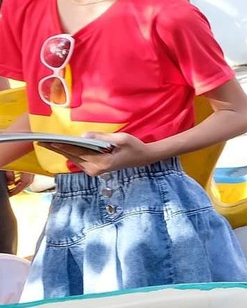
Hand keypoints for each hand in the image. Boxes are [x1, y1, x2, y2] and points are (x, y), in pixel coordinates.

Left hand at [39, 132, 155, 176]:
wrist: (144, 157)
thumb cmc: (135, 147)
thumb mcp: (121, 139)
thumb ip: (102, 137)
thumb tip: (84, 136)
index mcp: (101, 163)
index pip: (78, 152)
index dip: (63, 146)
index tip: (50, 142)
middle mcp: (95, 169)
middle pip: (73, 157)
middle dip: (58, 149)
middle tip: (43, 142)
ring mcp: (94, 171)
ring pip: (75, 159)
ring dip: (63, 151)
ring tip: (49, 144)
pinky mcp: (95, 169)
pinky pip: (80, 160)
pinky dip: (71, 153)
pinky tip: (63, 147)